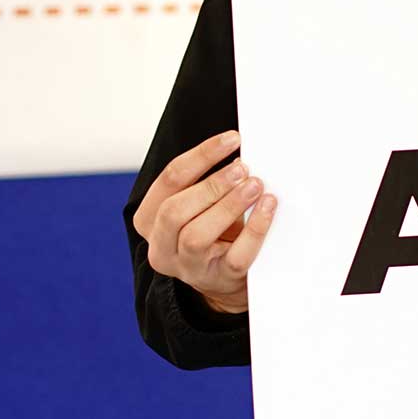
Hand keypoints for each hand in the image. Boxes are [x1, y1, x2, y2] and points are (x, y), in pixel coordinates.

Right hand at [132, 130, 276, 314]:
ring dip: (228, 205)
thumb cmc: (211, 232)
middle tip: (243, 168)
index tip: (231, 139)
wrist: (224, 279)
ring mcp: (187, 267)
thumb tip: (238, 155)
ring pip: (196, 235)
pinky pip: (235, 256)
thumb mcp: (199, 206)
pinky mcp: (218, 279)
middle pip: (174, 210)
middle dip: (211, 184)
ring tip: (255, 185)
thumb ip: (208, 183)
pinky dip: (255, 229)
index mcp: (149, 219)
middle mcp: (161, 246)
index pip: (169, 180)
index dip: (201, 155)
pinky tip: (268, 207)